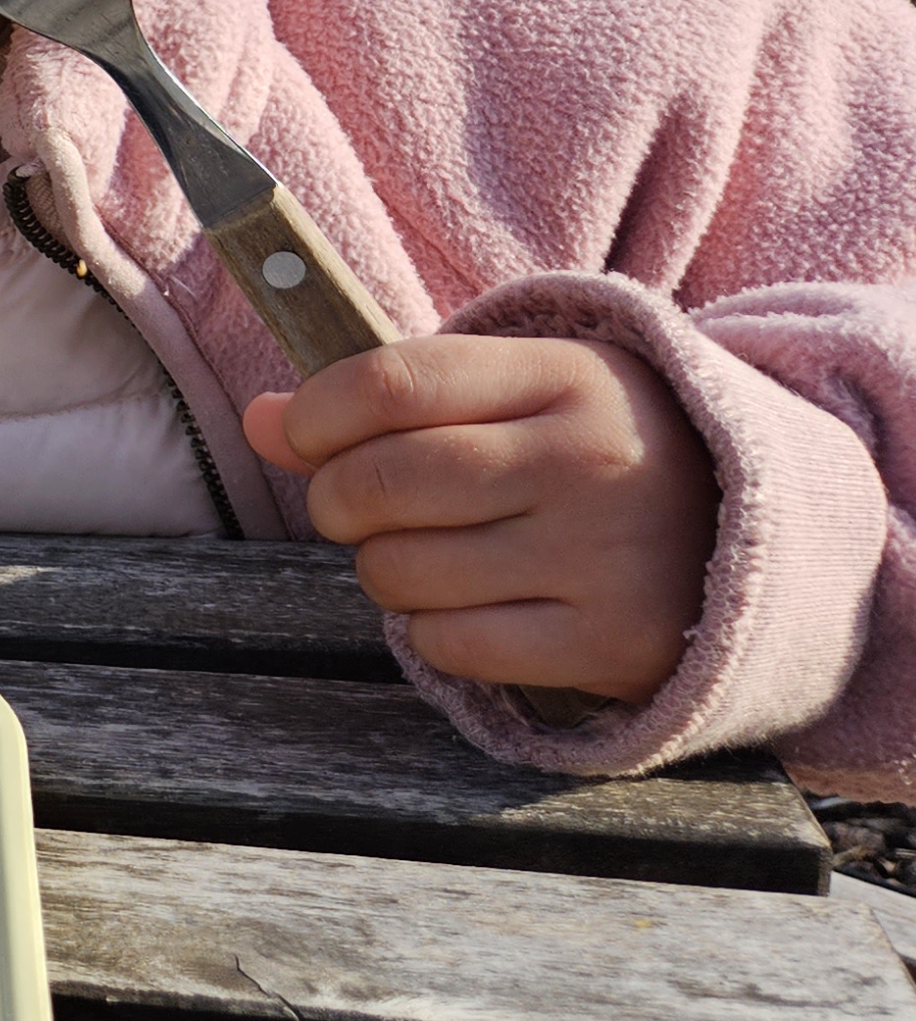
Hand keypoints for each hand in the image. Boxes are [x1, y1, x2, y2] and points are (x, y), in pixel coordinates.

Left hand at [242, 336, 715, 703]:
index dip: (315, 415)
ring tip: (439, 554)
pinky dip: (434, 633)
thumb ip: (390, 397)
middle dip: (339, 502)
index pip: (389, 381)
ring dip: (387, 571)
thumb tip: (262, 422)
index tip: (302, 437)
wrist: (759, 535)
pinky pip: (449, 644)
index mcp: (565, 376)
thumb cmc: (599, 451)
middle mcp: (586, 460)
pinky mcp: (610, 642)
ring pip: (399, 570)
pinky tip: (476, 606)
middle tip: (364, 508)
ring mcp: (602, 554)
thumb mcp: (519, 393)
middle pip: (377, 482)